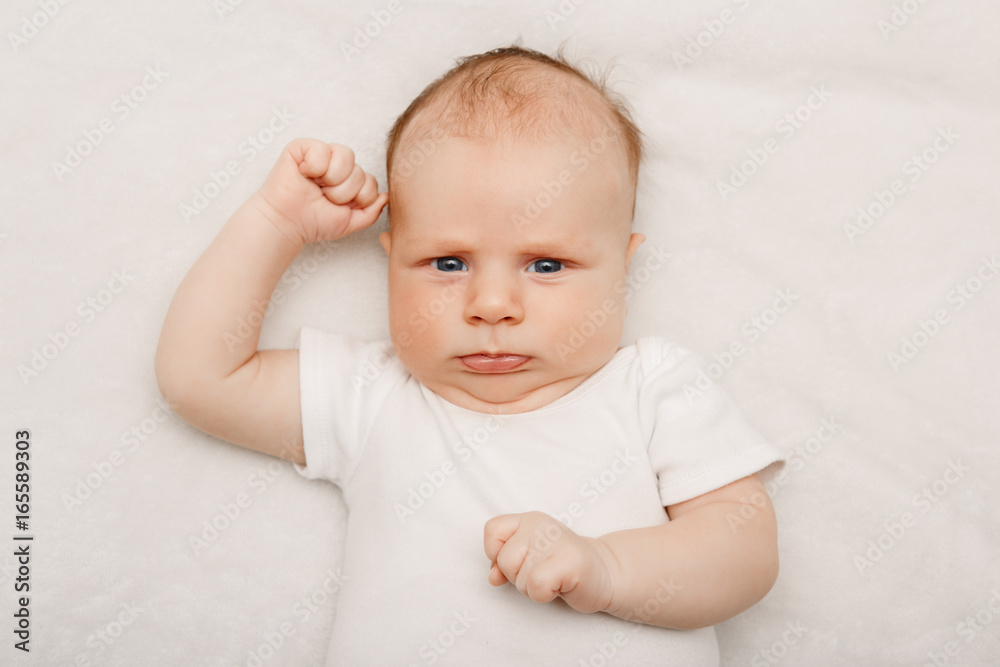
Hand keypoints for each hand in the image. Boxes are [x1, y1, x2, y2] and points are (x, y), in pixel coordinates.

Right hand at [254, 138, 388, 244]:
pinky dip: (313, 167)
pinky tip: (303, 174)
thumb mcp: (350, 222)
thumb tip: (386, 196)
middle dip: (342, 192)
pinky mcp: (303, 147)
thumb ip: (371, 211)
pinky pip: (322, 149)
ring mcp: (322, 154)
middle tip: (323, 198)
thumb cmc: (313, 222)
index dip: (358, 198)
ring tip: (315, 186)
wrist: (287, 223)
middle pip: (360, 171)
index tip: (338, 206)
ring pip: (346, 157)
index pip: (371, 181)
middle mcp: (338, 165)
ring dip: (330, 179)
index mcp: (350, 180)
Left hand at [483, 511, 619, 613]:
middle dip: (518, 577)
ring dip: (532, 588)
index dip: (495, 553)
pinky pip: (536, 585)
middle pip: (505, 560)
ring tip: (553, 579)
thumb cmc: (560, 566)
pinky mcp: (570, 562)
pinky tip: (560, 587)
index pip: (492, 530)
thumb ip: (503, 564)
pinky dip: (543, 595)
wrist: (604, 573)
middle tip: (542, 573)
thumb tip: (493, 578)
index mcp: (529, 520)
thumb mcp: (527, 559)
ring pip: (520, 577)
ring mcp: (557, 541)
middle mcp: (541, 525)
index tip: (517, 563)